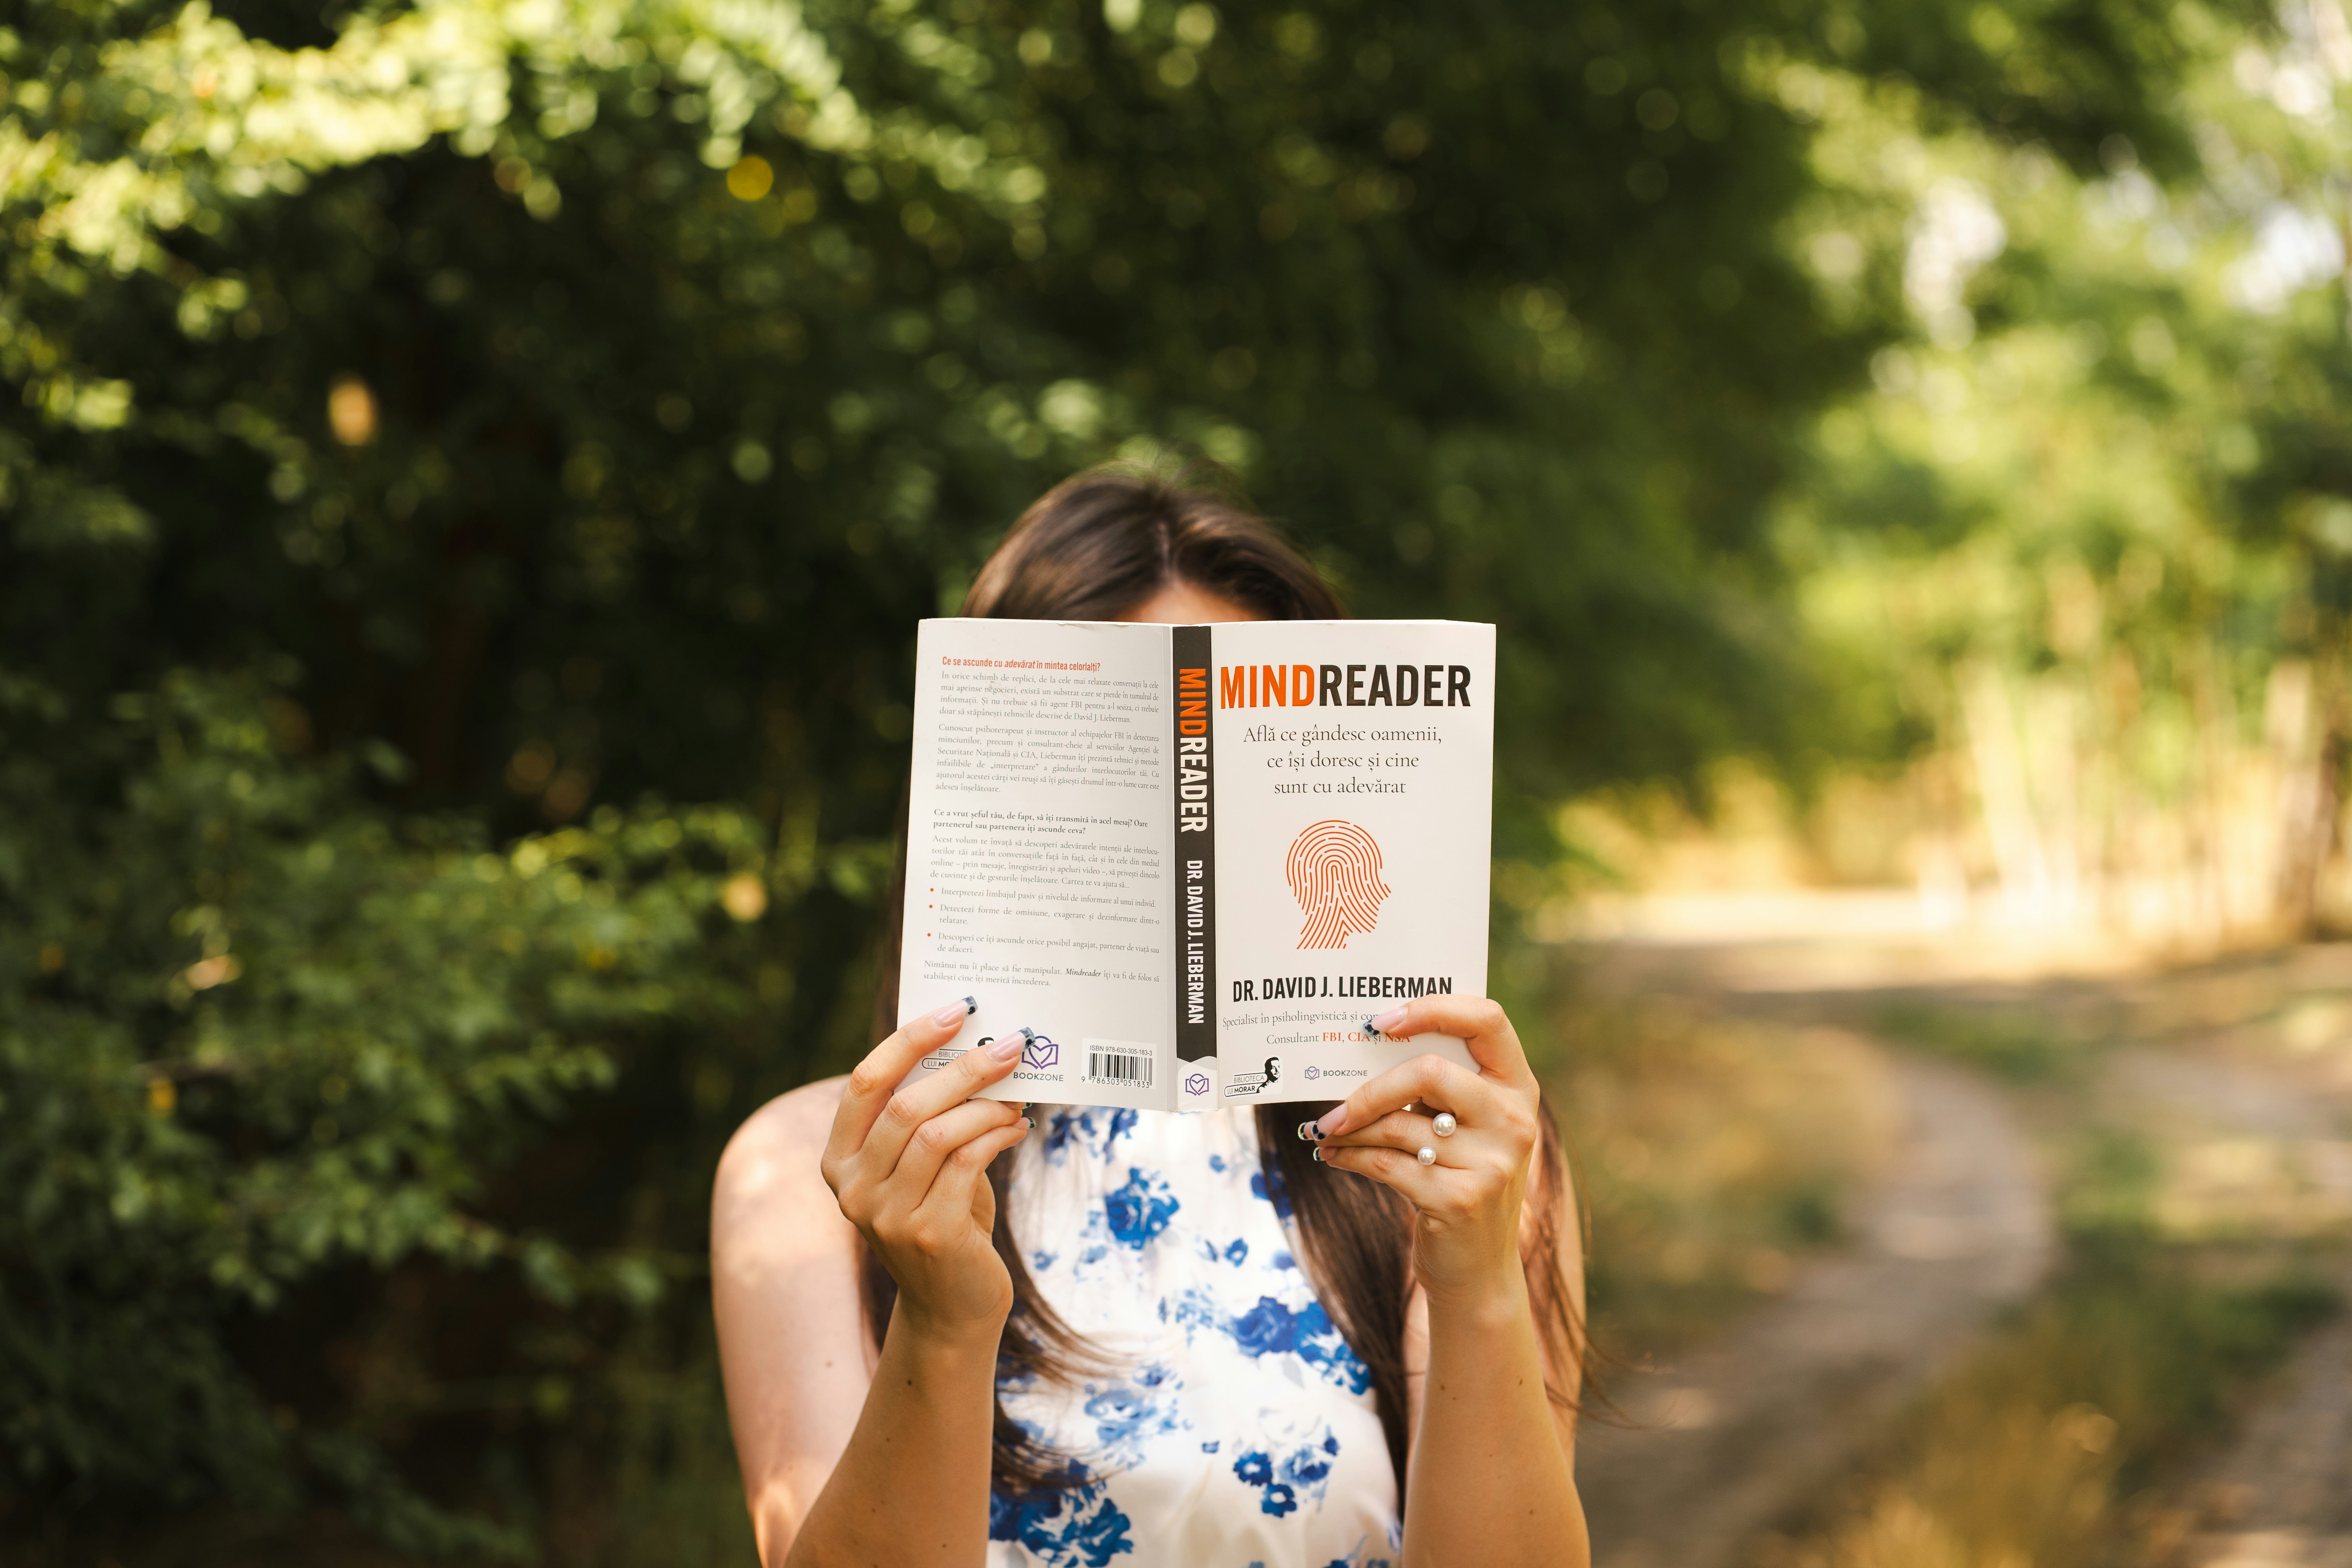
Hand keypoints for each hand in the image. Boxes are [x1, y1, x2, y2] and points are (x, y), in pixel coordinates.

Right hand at [821, 1001, 1031, 1340]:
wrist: (953, 1307)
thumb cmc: (944, 1219)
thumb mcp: (922, 1166)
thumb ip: (929, 1117)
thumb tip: (976, 1046)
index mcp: (840, 1161)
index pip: (865, 1083)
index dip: (908, 1040)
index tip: (956, 1011)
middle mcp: (854, 1189)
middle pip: (906, 1105)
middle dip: (964, 1068)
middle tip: (1010, 1045)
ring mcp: (887, 1216)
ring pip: (938, 1133)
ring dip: (987, 1105)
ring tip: (1016, 1097)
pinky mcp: (929, 1235)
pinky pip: (968, 1163)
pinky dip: (997, 1136)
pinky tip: (1016, 1129)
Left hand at [1303, 995, 1541, 1302]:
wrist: (1479, 1269)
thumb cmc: (1460, 1180)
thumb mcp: (1468, 1128)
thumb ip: (1439, 1088)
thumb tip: (1362, 1049)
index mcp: (1518, 1088)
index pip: (1487, 1019)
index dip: (1433, 1008)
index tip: (1381, 1021)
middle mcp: (1513, 1121)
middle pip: (1430, 1071)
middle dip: (1371, 1088)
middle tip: (1336, 1106)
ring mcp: (1491, 1163)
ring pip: (1398, 1124)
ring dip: (1351, 1128)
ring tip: (1327, 1132)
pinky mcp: (1458, 1200)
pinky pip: (1386, 1163)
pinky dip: (1351, 1157)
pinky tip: (1333, 1155)